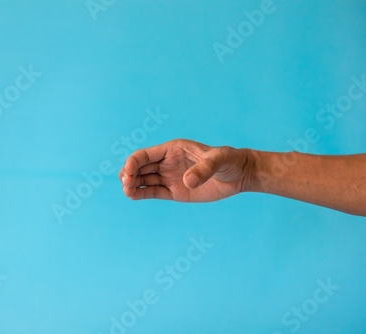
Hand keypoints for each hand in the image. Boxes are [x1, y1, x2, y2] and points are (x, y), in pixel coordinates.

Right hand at [118, 139, 252, 201]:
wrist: (238, 175)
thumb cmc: (229, 161)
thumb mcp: (219, 160)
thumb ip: (204, 169)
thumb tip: (188, 181)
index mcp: (172, 149)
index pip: (145, 154)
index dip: (133, 162)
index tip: (128, 173)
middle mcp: (166, 162)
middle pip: (139, 167)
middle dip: (128, 174)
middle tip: (127, 185)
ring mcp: (169, 177)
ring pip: (143, 180)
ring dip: (131, 185)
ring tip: (128, 192)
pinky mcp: (174, 192)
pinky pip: (153, 192)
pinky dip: (141, 194)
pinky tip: (132, 196)